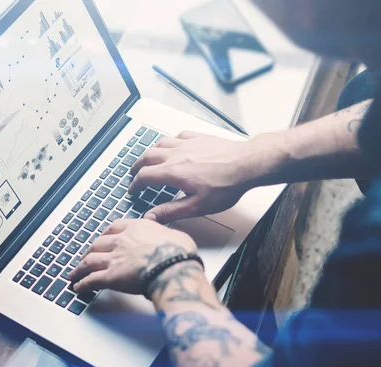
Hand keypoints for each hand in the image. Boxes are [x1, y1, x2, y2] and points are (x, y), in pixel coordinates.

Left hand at [68, 219, 197, 293]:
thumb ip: (165, 236)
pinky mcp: (111, 277)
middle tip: (86, 256)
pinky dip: (83, 284)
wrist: (173, 266)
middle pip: (98, 244)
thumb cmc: (179, 252)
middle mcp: (122, 241)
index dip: (107, 234)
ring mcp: (114, 259)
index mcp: (137, 228)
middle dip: (90, 251)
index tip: (104, 237)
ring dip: (80, 268)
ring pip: (89, 261)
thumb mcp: (175, 235)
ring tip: (74, 274)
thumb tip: (169, 239)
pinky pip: (92, 280)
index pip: (115, 227)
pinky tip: (78, 287)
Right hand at [129, 131, 282, 223]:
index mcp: (173, 172)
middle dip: (138, 166)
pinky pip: (177, 136)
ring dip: (150, 152)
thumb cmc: (227, 185)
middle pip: (147, 156)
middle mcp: (176, 155)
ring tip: (148, 159)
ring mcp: (187, 143)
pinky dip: (170, 142)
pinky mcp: (199, 137)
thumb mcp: (197, 206)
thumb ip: (171, 211)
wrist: (247, 164)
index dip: (135, 185)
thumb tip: (151, 217)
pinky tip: (173, 145)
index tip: (133, 190)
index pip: (144, 177)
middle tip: (134, 173)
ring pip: (160, 143)